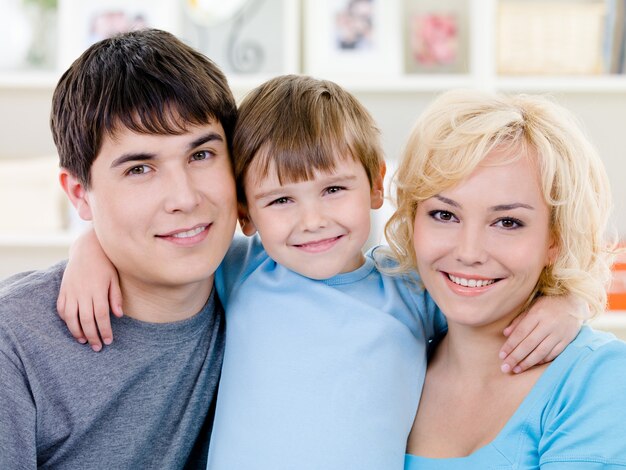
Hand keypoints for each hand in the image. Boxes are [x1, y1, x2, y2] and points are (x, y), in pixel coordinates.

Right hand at [56, 229, 122, 351]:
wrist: (87, 249)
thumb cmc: (105, 264)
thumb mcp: (114, 278)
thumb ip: (116, 297)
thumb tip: (119, 315)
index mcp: (98, 290)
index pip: (102, 316)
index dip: (105, 330)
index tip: (108, 341)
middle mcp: (83, 292)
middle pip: (86, 320)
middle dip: (93, 336)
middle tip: (98, 347)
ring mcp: (71, 291)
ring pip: (71, 317)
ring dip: (77, 332)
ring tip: (84, 341)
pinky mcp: (63, 290)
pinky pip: (61, 308)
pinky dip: (66, 320)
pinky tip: (73, 327)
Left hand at [498, 295, 585, 373]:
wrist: (574, 303)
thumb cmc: (548, 304)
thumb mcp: (532, 307)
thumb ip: (519, 321)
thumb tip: (505, 334)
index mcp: (537, 314)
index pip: (521, 333)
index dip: (510, 345)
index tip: (501, 356)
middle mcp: (549, 324)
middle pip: (529, 344)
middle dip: (516, 357)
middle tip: (505, 368)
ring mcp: (559, 333)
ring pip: (541, 351)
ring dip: (528, 362)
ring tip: (517, 369)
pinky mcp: (568, 340)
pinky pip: (554, 353)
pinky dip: (543, 360)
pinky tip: (533, 364)